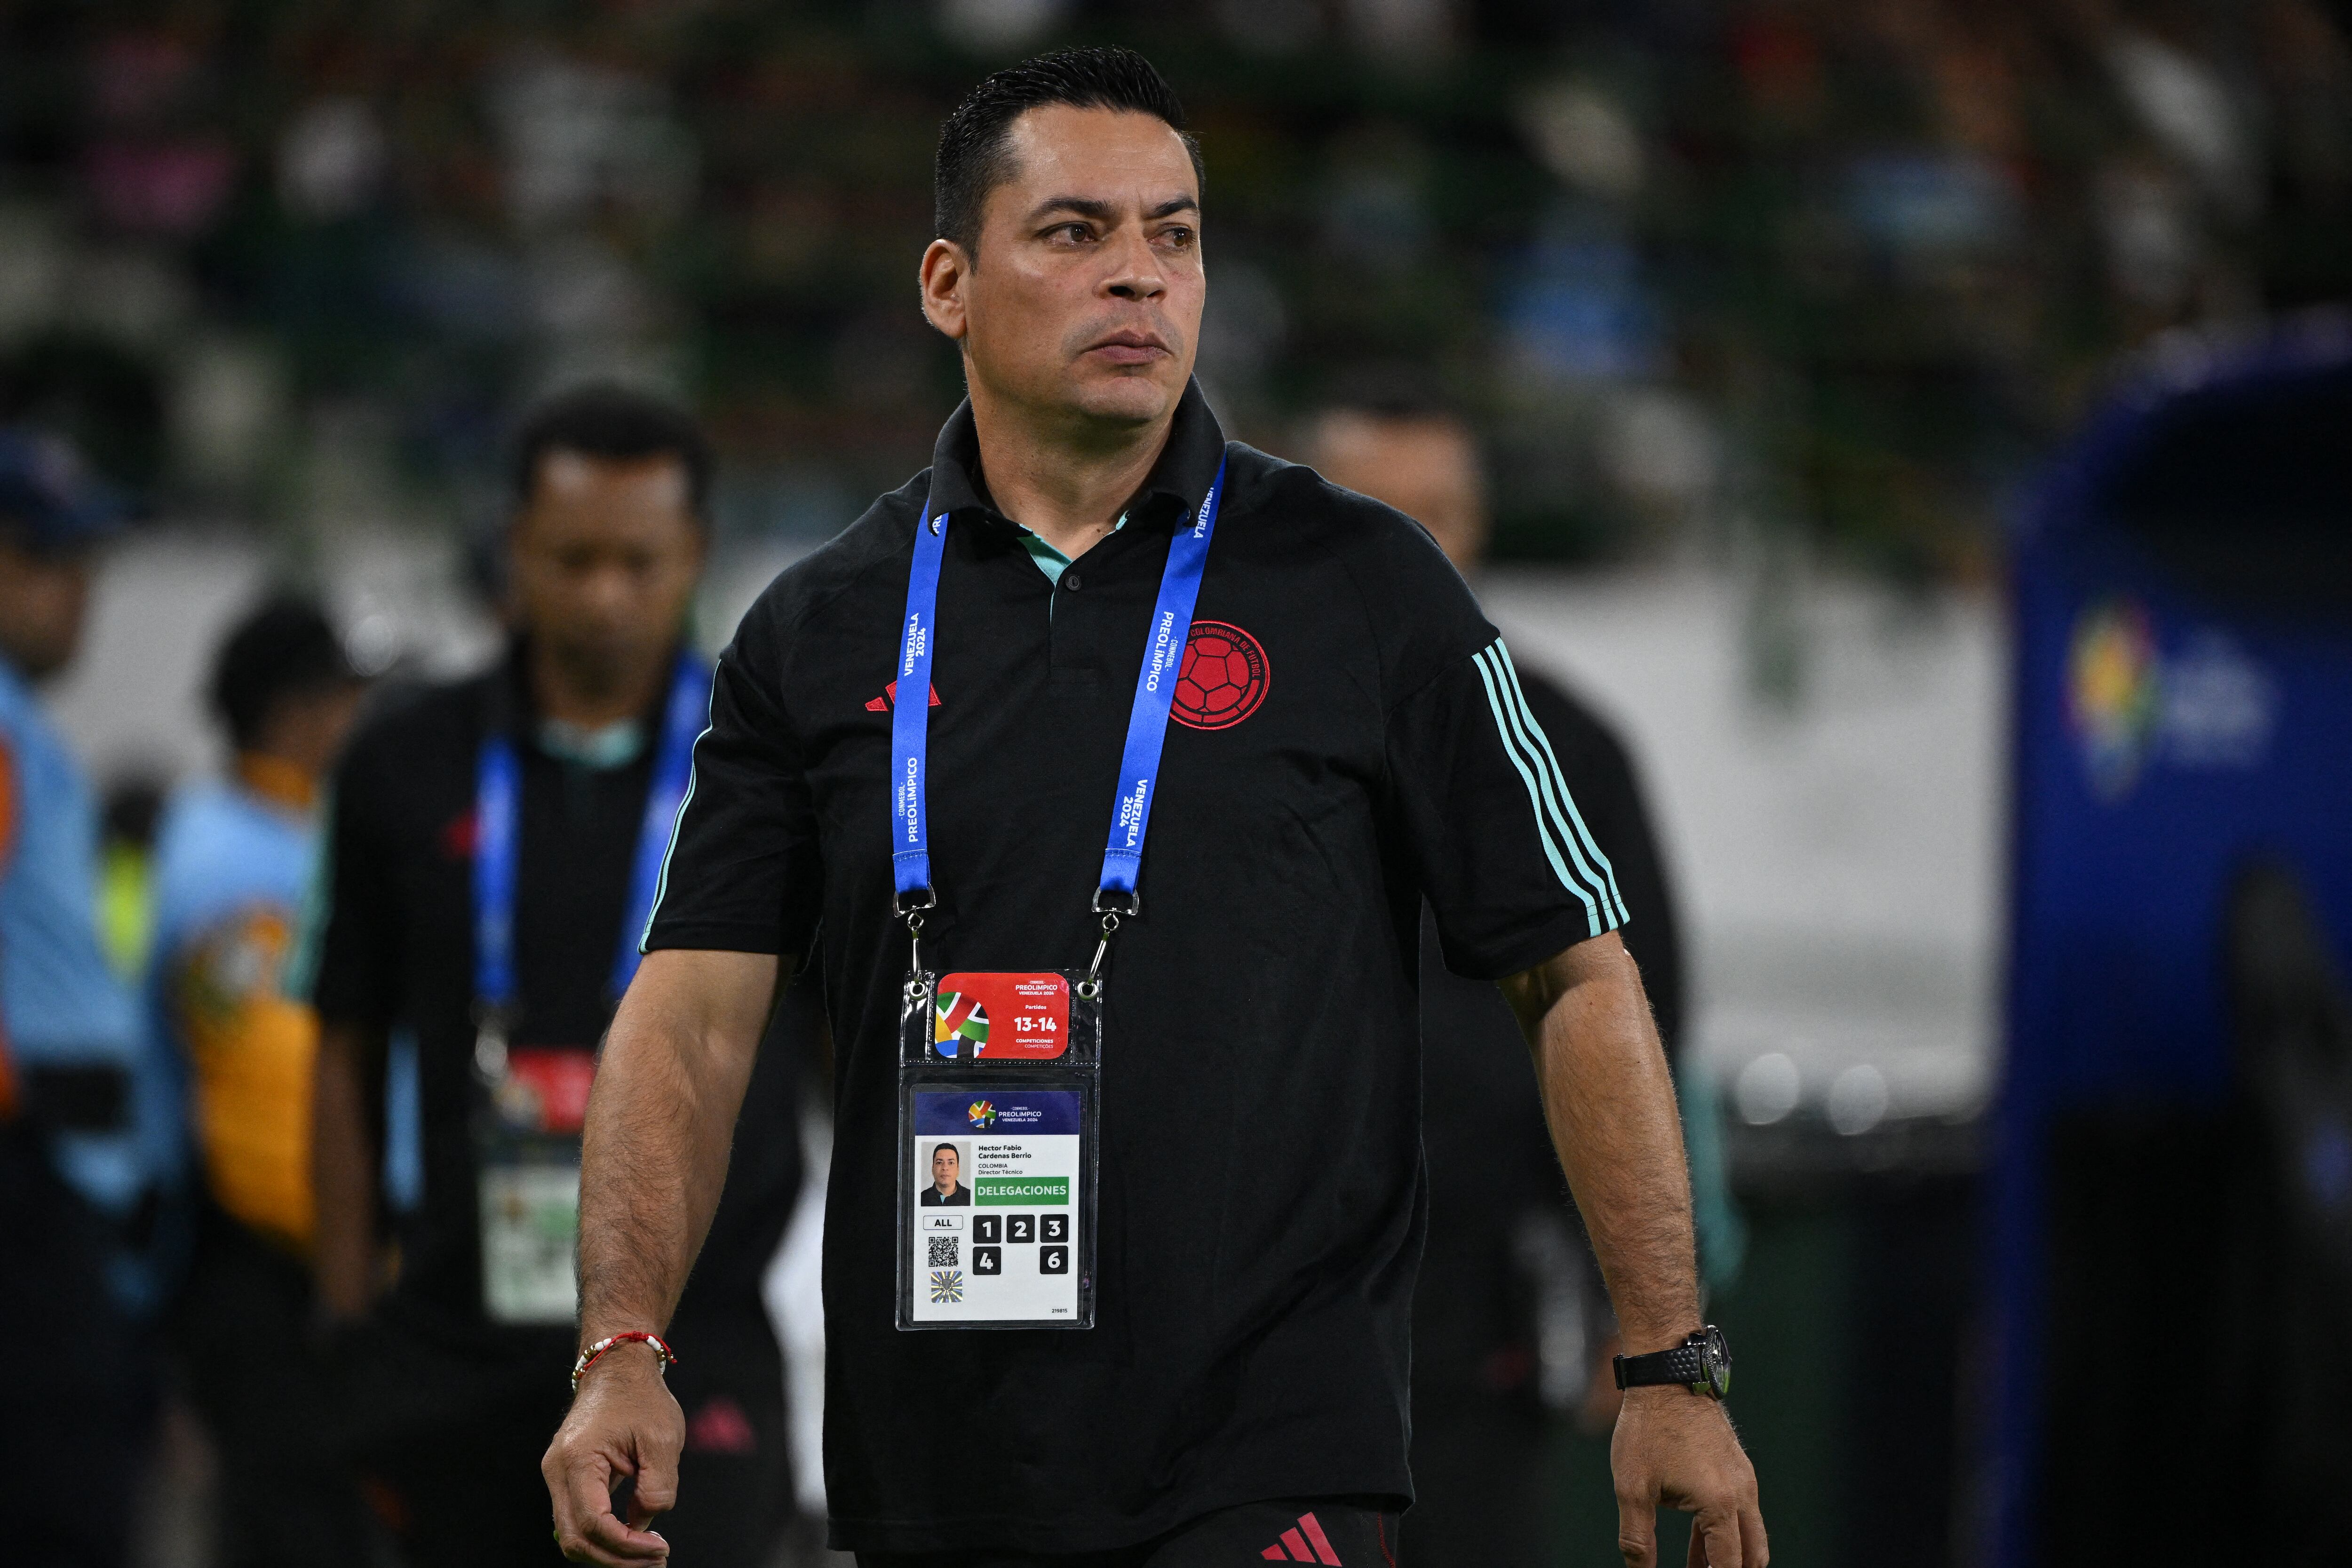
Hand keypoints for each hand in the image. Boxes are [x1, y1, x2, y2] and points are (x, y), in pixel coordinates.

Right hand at [544, 1343, 684, 1564]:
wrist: (617, 1368)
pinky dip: (603, 1537)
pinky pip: (578, 1519)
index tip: (660, 1549)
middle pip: (575, 1538)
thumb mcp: (662, 1439)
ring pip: (573, 1535)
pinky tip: (633, 1539)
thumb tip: (642, 1526)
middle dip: (615, 1559)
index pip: (593, 1523)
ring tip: (648, 1555)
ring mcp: (557, 1476)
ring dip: (609, 1552)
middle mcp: (557, 1472)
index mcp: (577, 1460)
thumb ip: (657, 1488)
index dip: (626, 1545)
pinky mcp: (566, 1478)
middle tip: (656, 1561)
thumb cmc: (642, 1398)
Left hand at [1610, 1386, 1766, 1567]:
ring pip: (1748, 1535)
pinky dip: (1722, 1534)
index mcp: (1719, 1503)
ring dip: (1726, 1557)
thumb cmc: (1647, 1428)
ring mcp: (1743, 1479)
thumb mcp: (1632, 1488)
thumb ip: (1637, 1538)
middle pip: (1752, 1556)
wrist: (1667, 1375)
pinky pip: (1739, 1513)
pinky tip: (1697, 1546)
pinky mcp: (1737, 1468)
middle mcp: (1742, 1493)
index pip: (1728, 1565)